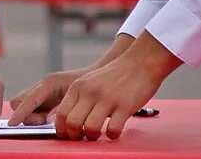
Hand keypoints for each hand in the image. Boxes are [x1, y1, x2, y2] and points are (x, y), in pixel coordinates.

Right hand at [8, 67, 90, 125]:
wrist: (96, 76)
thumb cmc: (88, 84)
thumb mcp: (76, 95)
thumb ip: (60, 108)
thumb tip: (47, 119)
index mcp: (49, 82)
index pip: (29, 99)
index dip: (21, 112)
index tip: (13, 124)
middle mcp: (41, 86)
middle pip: (19, 102)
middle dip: (25, 115)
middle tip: (44, 121)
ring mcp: (41, 92)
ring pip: (23, 106)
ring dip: (30, 117)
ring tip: (48, 121)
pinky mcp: (43, 99)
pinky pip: (31, 109)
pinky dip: (35, 117)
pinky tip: (48, 119)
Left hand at [53, 32, 179, 140]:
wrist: (139, 62)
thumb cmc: (115, 76)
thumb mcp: (89, 82)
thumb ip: (78, 98)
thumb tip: (68, 122)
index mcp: (78, 87)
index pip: (61, 114)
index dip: (63, 130)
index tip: (70, 135)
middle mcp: (90, 92)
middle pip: (72, 124)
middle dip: (76, 136)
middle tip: (84, 137)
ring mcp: (107, 99)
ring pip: (90, 129)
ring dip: (93, 137)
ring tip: (99, 133)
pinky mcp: (124, 106)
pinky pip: (113, 130)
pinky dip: (112, 135)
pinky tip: (115, 130)